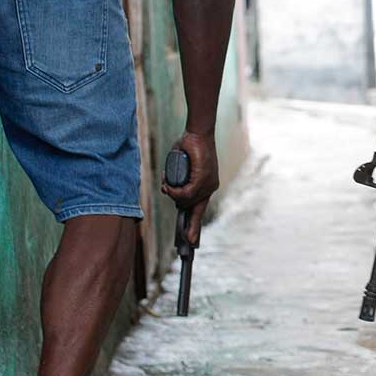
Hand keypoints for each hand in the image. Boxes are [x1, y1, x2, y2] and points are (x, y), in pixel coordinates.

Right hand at [161, 129, 217, 245]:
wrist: (196, 133)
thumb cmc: (188, 146)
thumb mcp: (181, 167)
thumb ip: (177, 180)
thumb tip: (170, 191)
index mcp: (206, 185)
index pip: (200, 208)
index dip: (194, 224)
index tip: (192, 238)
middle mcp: (209, 187)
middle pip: (197, 211)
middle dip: (191, 228)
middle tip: (188, 242)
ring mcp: (207, 184)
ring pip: (187, 201)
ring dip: (173, 195)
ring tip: (166, 186)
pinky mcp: (203, 179)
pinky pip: (186, 193)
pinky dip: (175, 191)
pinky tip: (168, 186)